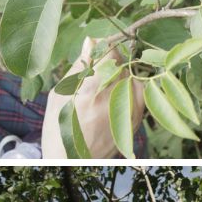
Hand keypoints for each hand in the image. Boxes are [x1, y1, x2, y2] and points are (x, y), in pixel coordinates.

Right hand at [41, 38, 143, 157]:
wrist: (73, 160)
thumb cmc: (60, 126)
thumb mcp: (61, 95)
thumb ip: (79, 67)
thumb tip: (92, 41)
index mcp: (91, 92)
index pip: (110, 54)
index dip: (105, 45)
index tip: (98, 45)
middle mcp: (114, 100)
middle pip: (124, 64)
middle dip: (113, 58)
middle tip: (100, 62)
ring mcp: (129, 111)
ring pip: (135, 76)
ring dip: (123, 72)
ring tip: (106, 80)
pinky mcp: (138, 119)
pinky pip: (141, 91)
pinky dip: (131, 85)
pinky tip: (116, 91)